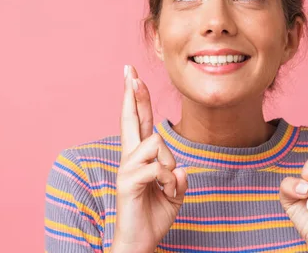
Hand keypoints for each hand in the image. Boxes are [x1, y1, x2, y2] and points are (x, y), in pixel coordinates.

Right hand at [111, 65, 187, 252]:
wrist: (140, 241)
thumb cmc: (154, 214)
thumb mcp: (174, 193)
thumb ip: (178, 178)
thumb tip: (180, 170)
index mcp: (140, 156)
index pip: (139, 120)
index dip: (137, 98)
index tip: (132, 76)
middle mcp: (130, 157)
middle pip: (131, 118)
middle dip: (132, 93)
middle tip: (129, 71)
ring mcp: (127, 168)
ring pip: (156, 145)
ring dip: (170, 168)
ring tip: (166, 187)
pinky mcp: (128, 182)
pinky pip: (158, 168)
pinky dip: (169, 182)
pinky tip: (165, 192)